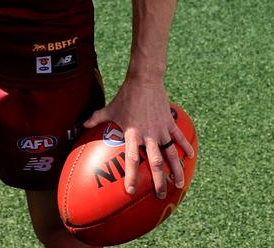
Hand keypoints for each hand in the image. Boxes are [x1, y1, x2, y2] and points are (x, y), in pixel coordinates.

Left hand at [84, 77, 194, 198]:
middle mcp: (148, 135)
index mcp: (132, 133)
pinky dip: (185, 147)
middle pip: (156, 163)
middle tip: (160, 196)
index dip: (131, 176)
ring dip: (176, 170)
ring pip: (171, 154)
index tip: (130, 191)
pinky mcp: (169, 122)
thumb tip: (82, 125)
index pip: (132, 159)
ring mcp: (161, 129)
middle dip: (159, 181)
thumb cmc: (126, 94)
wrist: (145, 79)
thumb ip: (96, 118)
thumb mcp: (110, 108)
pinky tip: (191, 157)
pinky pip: (179, 138)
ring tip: (179, 184)